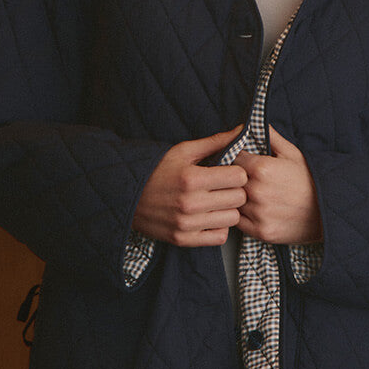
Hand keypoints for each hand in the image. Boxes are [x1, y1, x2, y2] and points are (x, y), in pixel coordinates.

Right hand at [133, 127, 247, 246]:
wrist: (126, 196)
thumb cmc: (157, 170)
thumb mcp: (183, 151)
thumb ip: (214, 142)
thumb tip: (241, 130)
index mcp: (192, 178)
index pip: (239, 177)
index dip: (237, 172)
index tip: (229, 172)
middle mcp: (190, 203)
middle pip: (239, 198)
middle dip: (235, 190)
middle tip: (224, 187)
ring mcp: (187, 223)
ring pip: (232, 219)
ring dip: (228, 210)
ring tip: (216, 202)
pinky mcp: (183, 239)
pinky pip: (219, 237)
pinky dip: (218, 228)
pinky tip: (209, 217)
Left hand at [233, 127, 321, 244]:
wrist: (329, 210)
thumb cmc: (310, 180)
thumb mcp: (292, 153)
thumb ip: (269, 137)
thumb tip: (252, 123)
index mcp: (261, 168)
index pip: (230, 158)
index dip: (231, 158)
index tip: (236, 161)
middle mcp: (256, 191)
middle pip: (228, 181)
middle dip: (231, 179)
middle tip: (240, 179)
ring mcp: (258, 213)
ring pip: (232, 202)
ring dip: (235, 198)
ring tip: (247, 195)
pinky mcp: (261, 231)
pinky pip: (238, 222)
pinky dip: (241, 216)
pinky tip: (252, 210)